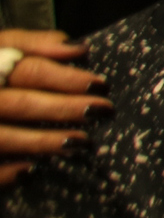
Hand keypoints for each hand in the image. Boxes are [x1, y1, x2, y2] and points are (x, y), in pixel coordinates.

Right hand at [0, 30, 110, 185]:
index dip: (66, 77)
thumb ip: (32, 44)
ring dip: (41, 141)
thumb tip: (78, 48)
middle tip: (100, 111)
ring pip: (2, 137)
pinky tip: (30, 172)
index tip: (99, 84)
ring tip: (79, 142)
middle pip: (20, 103)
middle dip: (62, 108)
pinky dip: (4, 173)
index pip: (29, 71)